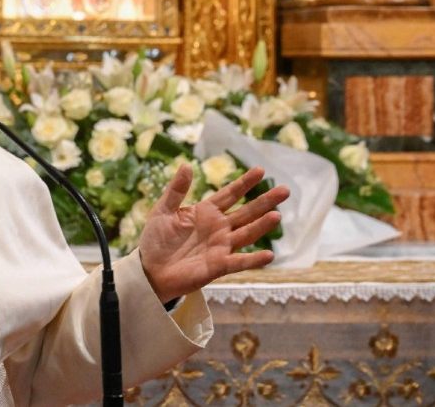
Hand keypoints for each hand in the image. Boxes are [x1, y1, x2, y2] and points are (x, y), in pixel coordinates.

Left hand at [138, 165, 288, 302]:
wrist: (150, 270)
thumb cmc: (155, 240)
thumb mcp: (163, 211)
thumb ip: (176, 190)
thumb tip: (186, 165)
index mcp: (206, 212)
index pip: (230, 194)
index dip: (244, 183)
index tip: (260, 170)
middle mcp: (219, 228)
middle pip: (246, 212)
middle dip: (264, 201)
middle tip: (284, 190)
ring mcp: (221, 247)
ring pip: (247, 234)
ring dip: (262, 226)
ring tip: (276, 215)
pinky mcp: (218, 266)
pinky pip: (239, 262)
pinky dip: (254, 259)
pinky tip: (269, 255)